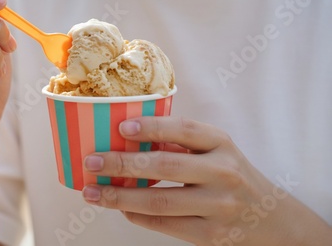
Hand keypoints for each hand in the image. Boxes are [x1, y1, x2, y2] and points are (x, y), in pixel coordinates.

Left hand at [81, 117, 330, 244]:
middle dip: (123, 164)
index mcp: (221, 143)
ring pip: (160, 201)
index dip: (152, 127)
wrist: (270, 217)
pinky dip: (138, 217)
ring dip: (121, 197)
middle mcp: (223, 172)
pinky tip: (120, 209)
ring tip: (94, 192)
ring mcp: (219, 206)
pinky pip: (166, 225)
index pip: (184, 129)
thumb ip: (180, 144)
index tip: (121, 127)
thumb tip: (126, 140)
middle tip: (92, 162)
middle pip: (166, 166)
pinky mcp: (211, 235)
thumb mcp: (215, 150)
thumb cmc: (230, 173)